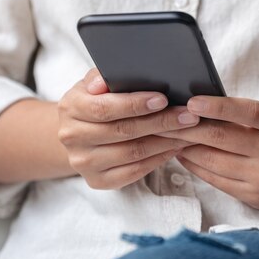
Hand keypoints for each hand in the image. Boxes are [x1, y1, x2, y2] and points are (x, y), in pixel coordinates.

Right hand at [57, 68, 199, 188]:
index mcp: (70, 108)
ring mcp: (84, 162)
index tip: (163, 99)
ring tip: (187, 131)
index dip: (135, 104)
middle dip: (160, 122)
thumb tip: (105, 80)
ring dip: (165, 142)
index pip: (105, 108)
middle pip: (123, 131)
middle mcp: (72, 137)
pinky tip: (174, 148)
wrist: (78, 135)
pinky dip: (158, 159)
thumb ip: (102, 77)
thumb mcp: (93, 84)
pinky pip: (134, 172)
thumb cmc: (94, 102)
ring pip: (132, 153)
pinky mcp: (97, 181)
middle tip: (188, 116)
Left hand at [157, 96, 258, 211]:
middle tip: (164, 120)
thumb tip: (200, 109)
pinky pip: (215, 180)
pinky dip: (195, 167)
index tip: (191, 102)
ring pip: (212, 161)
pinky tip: (184, 156)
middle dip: (188, 129)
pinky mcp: (254, 196)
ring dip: (186, 148)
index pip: (247, 112)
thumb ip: (247, 116)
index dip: (218, 107)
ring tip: (169, 137)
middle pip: (221, 139)